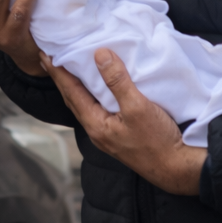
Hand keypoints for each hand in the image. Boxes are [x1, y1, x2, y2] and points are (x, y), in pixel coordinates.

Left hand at [41, 48, 207, 195]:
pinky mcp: (119, 133)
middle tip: (50, 58)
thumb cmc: (157, 140)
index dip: (58, 73)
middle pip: (73, 99)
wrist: (176, 168)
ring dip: (75, 86)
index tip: (45, 54)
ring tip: (69, 68)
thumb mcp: (138, 107)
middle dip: (61, 79)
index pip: (71, 92)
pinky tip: (98, 86)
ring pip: (85, 104)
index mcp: (95, 124)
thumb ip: (117, 82)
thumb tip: (99, 54)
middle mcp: (96, 130)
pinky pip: (98, 108)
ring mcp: (107, 134)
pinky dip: (92, 93)